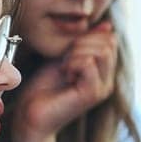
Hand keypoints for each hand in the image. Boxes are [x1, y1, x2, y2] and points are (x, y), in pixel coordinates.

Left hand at [14, 22, 117, 141]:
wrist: (30, 116)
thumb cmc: (43, 88)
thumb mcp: (65, 57)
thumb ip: (84, 43)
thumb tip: (107, 25)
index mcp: (104, 73)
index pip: (110, 40)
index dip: (87, 37)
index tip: (68, 52)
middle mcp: (108, 81)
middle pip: (109, 43)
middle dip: (82, 43)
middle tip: (65, 60)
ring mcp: (102, 88)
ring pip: (102, 51)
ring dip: (77, 53)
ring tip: (65, 67)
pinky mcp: (92, 94)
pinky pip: (88, 63)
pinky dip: (72, 63)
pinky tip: (64, 75)